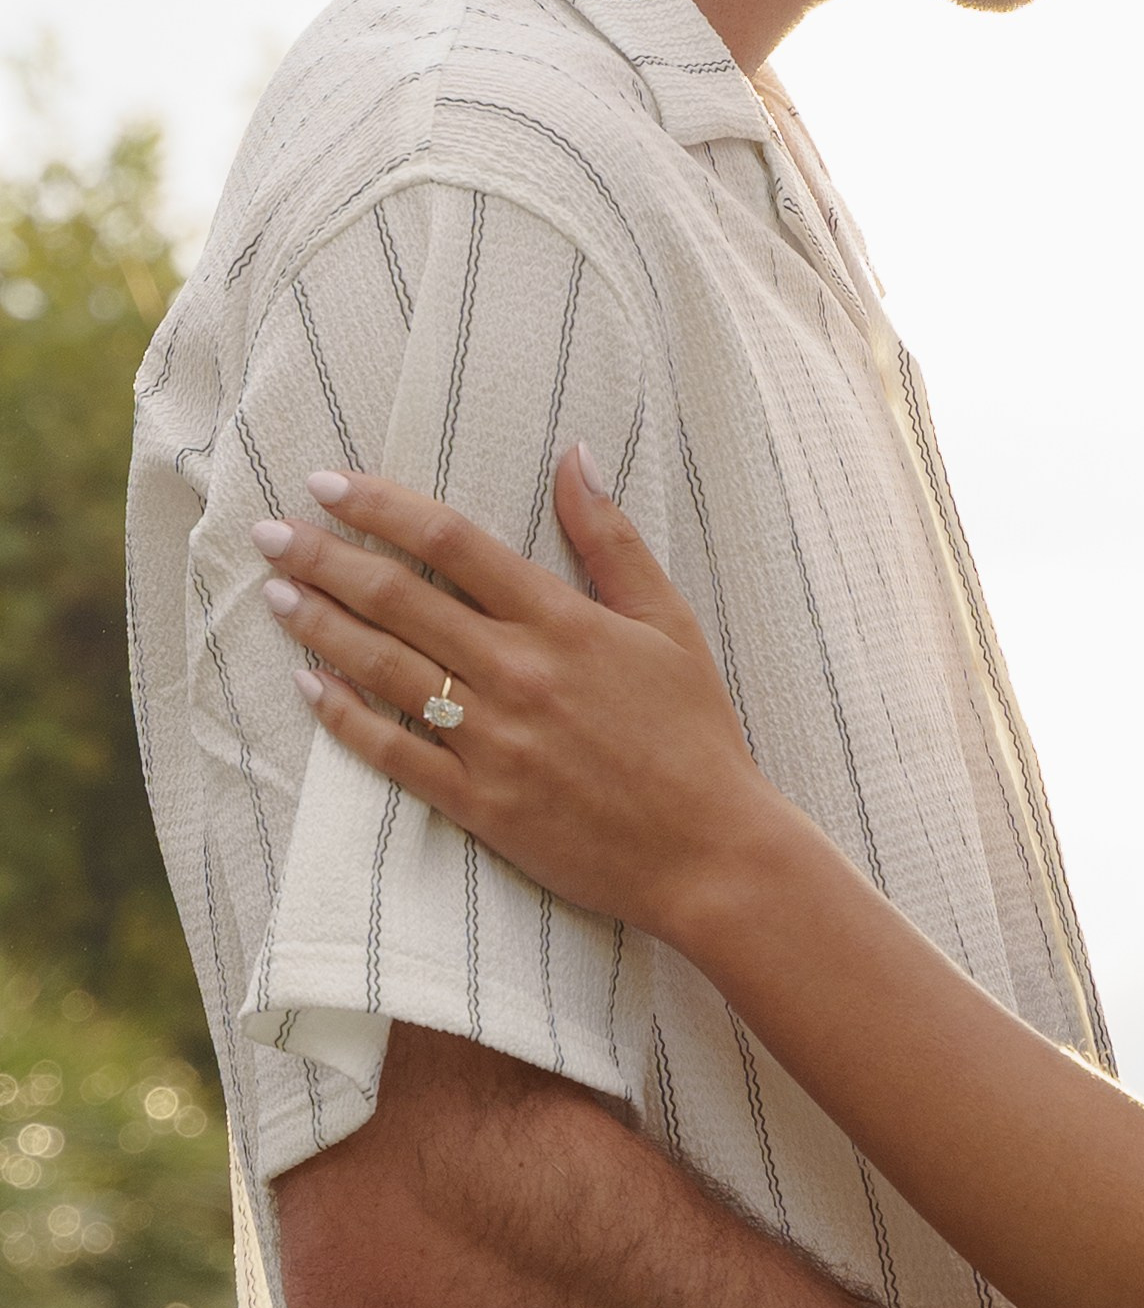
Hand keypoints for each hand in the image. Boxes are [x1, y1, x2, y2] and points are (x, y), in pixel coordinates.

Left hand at [253, 454, 787, 944]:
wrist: (709, 851)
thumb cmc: (696, 733)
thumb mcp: (670, 623)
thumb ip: (613, 541)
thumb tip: (575, 456)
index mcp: (564, 621)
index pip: (453, 541)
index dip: (383, 505)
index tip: (329, 482)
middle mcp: (517, 672)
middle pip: (400, 597)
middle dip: (325, 557)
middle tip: (270, 531)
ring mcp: (492, 740)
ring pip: (383, 668)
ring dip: (319, 625)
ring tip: (274, 592)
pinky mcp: (479, 802)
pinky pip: (392, 753)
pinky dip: (343, 718)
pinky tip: (308, 684)